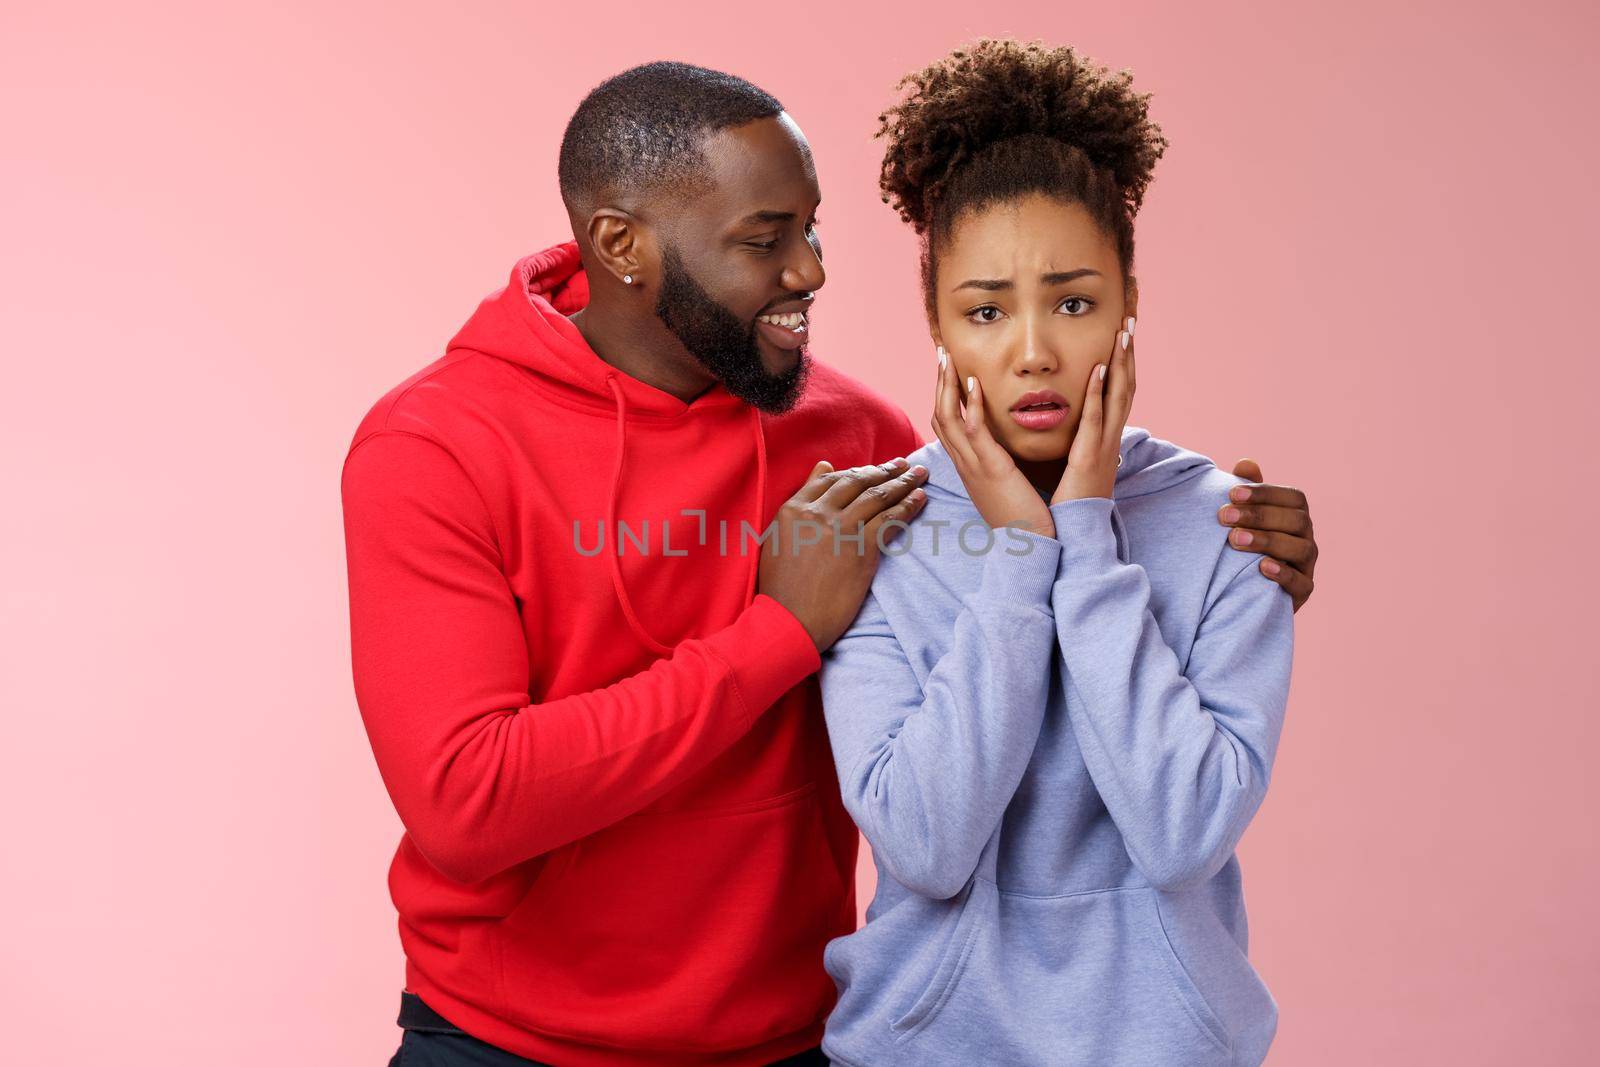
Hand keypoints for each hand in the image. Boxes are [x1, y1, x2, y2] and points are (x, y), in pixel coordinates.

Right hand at [759, 457, 929, 650]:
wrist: (790, 621)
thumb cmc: (781, 588)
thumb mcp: (778, 538)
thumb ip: (800, 502)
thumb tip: (824, 467)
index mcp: (794, 509)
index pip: (831, 479)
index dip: (857, 471)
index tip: (874, 468)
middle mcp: (817, 513)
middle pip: (857, 482)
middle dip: (885, 470)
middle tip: (905, 464)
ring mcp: (840, 529)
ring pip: (877, 496)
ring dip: (902, 482)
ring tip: (920, 474)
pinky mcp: (861, 549)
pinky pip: (890, 520)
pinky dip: (908, 506)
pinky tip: (920, 498)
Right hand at [930, 346, 1054, 537]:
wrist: (1030, 545)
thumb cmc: (1024, 518)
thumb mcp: (1006, 485)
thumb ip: (1001, 464)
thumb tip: (1004, 448)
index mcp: (969, 467)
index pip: (947, 425)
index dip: (944, 395)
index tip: (949, 370)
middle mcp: (965, 464)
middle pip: (939, 415)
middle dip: (939, 383)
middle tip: (942, 353)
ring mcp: (973, 467)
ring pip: (947, 418)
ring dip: (947, 385)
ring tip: (949, 358)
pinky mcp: (990, 470)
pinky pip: (973, 432)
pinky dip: (970, 405)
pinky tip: (973, 384)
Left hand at [1053, 318, 1134, 502]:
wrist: (1070, 539)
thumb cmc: (1067, 506)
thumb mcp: (1075, 467)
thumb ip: (1077, 444)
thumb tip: (1074, 427)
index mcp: (1103, 440)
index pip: (1117, 393)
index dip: (1123, 363)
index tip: (1123, 333)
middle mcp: (1109, 440)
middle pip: (1125, 387)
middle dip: (1129, 353)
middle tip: (1131, 320)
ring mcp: (1102, 449)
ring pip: (1117, 398)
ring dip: (1121, 363)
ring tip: (1123, 333)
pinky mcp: (1089, 460)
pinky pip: (1095, 421)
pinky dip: (1098, 393)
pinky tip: (1098, 369)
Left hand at [1217, 459, 1317, 611]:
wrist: (1241, 590)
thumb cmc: (1242, 545)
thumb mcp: (1242, 518)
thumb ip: (1245, 493)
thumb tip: (1245, 463)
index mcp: (1296, 516)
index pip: (1293, 497)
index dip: (1265, 493)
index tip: (1232, 493)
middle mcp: (1306, 538)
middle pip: (1296, 520)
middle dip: (1259, 516)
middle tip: (1224, 516)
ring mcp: (1307, 566)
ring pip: (1301, 549)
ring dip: (1267, 541)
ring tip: (1234, 539)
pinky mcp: (1302, 592)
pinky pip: (1300, 583)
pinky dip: (1282, 574)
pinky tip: (1261, 568)